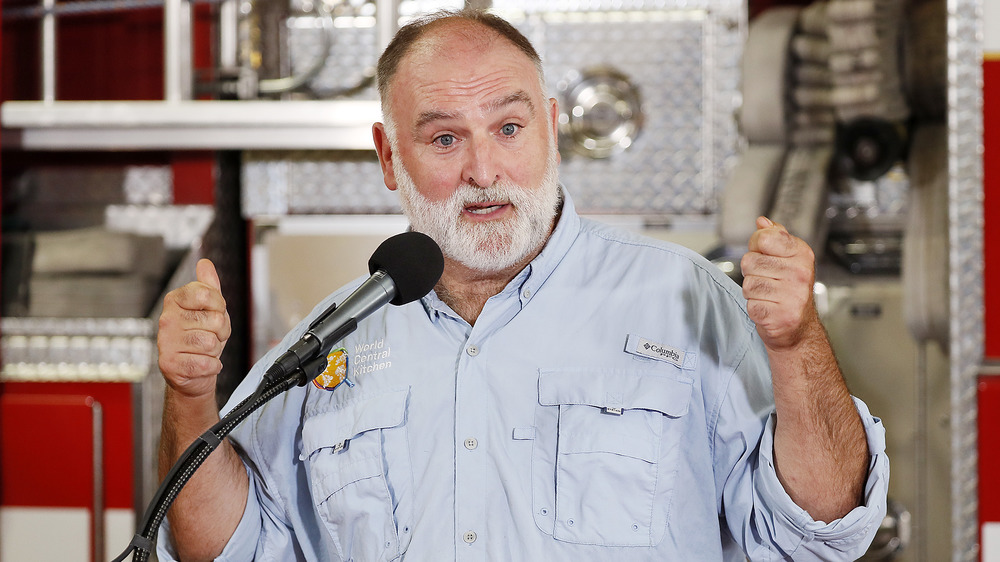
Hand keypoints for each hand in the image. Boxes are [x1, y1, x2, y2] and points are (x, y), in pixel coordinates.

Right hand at [157, 258, 231, 398]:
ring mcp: (166, 342)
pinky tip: (201, 364)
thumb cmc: (202, 336)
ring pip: (211, 343)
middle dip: (221, 332)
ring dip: (215, 351)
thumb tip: (204, 263)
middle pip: (215, 321)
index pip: (207, 293)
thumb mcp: (209, 308)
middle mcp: (166, 319)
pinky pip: (206, 363)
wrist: (193, 372)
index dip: (219, 306)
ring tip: (203, 351)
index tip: (214, 313)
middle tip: (209, 336)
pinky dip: (212, 366)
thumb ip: (208, 286)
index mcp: (175, 300)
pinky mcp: (169, 364)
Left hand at [741, 217, 817, 351]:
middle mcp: (800, 274)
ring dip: (752, 292)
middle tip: (768, 281)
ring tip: (769, 295)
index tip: (766, 255)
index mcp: (802, 255)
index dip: (757, 246)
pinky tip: (769, 308)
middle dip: (752, 272)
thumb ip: (775, 237)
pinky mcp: (780, 316)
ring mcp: (792, 296)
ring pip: (748, 284)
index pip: (765, 237)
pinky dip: (755, 308)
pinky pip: (750, 304)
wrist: (799, 328)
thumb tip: (762, 221)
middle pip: (750, 261)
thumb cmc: (790, 291)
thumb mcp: (788, 258)